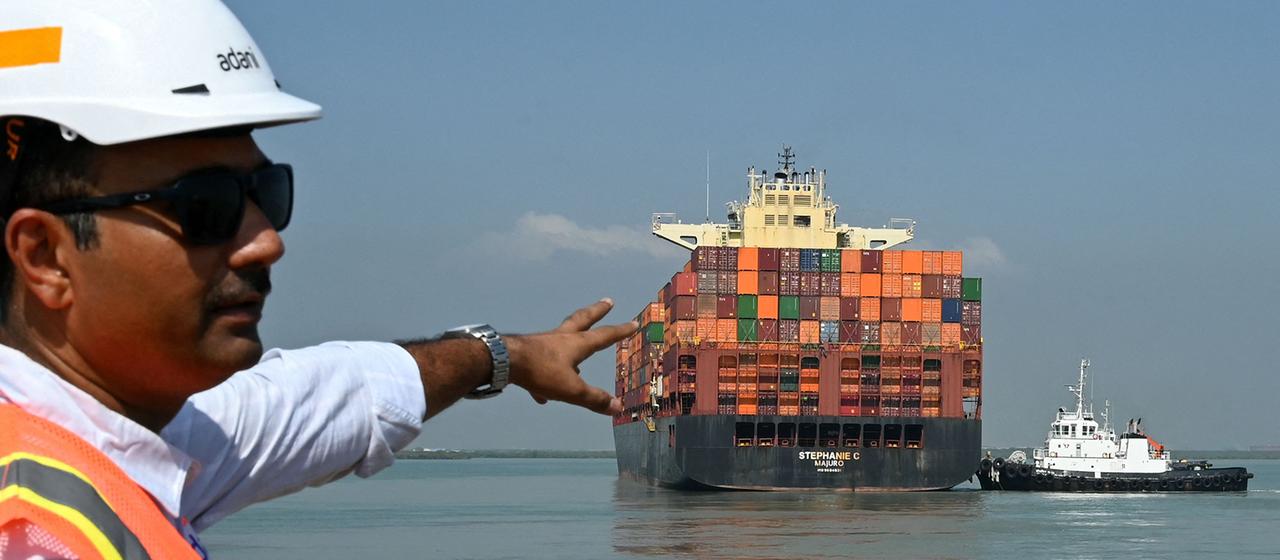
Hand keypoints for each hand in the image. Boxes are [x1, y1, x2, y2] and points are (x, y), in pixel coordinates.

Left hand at [504, 298, 636, 414]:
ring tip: (576, 360)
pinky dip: (544, 378)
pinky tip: (541, 395)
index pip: (604, 336)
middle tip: (608, 301)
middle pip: (582, 320)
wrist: (502, 361)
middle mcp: (561, 338)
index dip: (620, 331)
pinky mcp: (526, 353)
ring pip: (560, 340)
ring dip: (571, 343)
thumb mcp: (571, 390)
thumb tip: (618, 407)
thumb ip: (594, 399)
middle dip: (597, 312)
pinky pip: (540, 365)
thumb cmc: (540, 371)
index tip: (633, 323)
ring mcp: (542, 343)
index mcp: (576, 344)